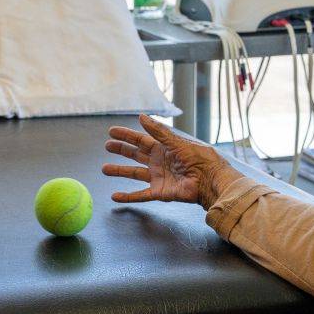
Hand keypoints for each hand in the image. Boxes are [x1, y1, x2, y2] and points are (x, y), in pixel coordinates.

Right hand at [103, 114, 237, 208]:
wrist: (210, 180)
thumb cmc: (198, 158)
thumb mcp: (177, 142)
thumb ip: (158, 131)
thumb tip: (141, 116)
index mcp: (163, 148)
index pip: (140, 140)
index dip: (126, 135)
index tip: (112, 131)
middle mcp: (159, 162)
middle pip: (135, 155)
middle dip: (121, 150)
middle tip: (107, 146)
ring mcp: (158, 178)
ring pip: (134, 174)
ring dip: (119, 171)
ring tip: (104, 169)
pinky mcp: (159, 192)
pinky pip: (140, 195)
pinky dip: (128, 196)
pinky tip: (115, 196)